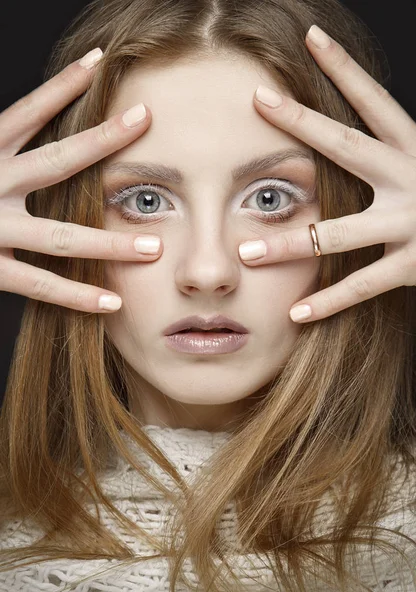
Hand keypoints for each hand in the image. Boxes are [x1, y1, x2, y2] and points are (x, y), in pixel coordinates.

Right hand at [0, 48, 161, 313]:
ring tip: (153, 248)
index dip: (61, 86)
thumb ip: (7, 150)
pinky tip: (112, 302)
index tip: (97, 63)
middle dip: (101, 140)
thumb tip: (41, 135)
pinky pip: (39, 284)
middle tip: (143, 119)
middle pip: (54, 161)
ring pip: (59, 236)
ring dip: (109, 243)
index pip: (26, 113)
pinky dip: (77, 296)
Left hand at [240, 24, 415, 322]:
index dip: (345, 68)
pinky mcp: (414, 265)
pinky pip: (363, 285)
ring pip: (341, 233)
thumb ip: (386, 153)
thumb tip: (348, 134)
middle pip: (349, 145)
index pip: (374, 101)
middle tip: (261, 99)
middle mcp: (410, 178)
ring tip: (247, 252)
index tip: (312, 37)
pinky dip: (329, 301)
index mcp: (412, 150)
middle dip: (303, 121)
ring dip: (292, 243)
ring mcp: (411, 222)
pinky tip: (295, 313)